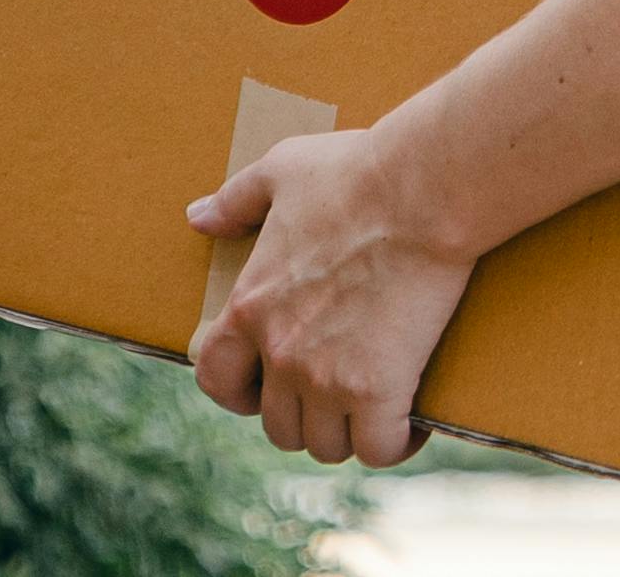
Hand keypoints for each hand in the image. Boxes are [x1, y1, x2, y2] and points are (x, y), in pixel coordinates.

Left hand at [185, 125, 473, 467]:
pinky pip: (378, 448)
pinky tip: (409, 424)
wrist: (422, 190)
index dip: (235, 392)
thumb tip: (197, 216)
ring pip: (325, 444)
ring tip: (371, 410)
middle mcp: (280, 352)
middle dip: (304, 416)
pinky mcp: (379, 389)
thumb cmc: (355, 174)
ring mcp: (328, 378)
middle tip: (334, 396)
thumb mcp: (283, 170)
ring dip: (347, 432)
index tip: (260, 388)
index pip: (215, 378)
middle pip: (277, 425)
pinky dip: (394, 443)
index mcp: (251, 305)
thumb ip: (236, 200)